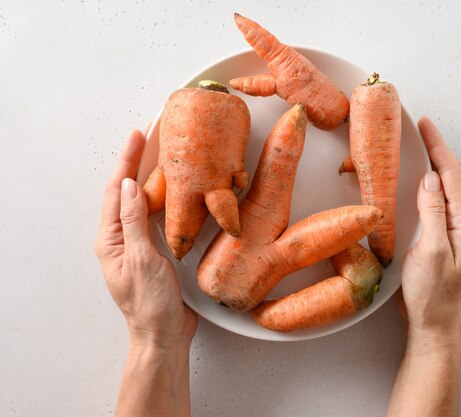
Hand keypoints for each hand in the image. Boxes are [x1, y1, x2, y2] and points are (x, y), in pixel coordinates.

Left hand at [94, 129, 197, 349]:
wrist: (164, 333)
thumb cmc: (150, 303)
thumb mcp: (141, 259)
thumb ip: (134, 222)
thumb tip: (129, 186)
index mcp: (110, 239)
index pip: (117, 191)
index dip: (126, 161)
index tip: (138, 136)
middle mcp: (121, 238)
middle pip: (126, 192)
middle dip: (135, 163)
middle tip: (149, 137)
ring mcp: (137, 244)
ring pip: (140, 202)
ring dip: (149, 178)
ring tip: (160, 156)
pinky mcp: (153, 250)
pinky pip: (155, 217)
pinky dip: (162, 199)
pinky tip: (172, 190)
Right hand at [400, 116, 460, 346]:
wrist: (434, 324)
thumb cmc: (433, 294)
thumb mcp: (430, 252)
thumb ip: (433, 213)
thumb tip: (430, 178)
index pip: (451, 175)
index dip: (438, 147)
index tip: (425, 124)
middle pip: (451, 177)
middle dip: (437, 149)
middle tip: (420, 129)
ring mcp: (452, 230)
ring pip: (444, 188)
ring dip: (433, 164)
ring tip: (419, 146)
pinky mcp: (441, 237)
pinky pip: (436, 202)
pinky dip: (427, 184)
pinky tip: (417, 182)